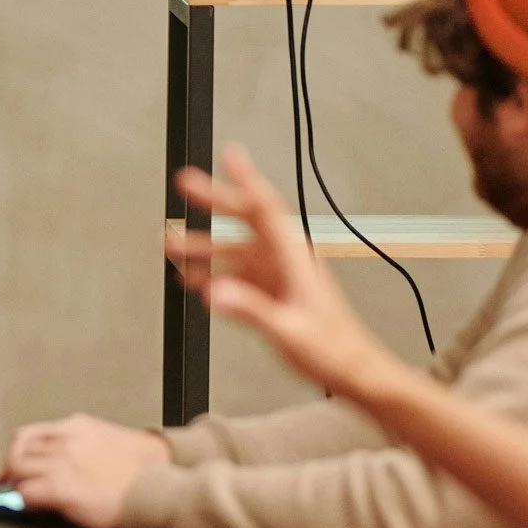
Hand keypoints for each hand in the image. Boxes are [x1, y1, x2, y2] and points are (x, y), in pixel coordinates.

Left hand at [0, 413, 171, 527]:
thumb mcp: (109, 441)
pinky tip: (39, 508)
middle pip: (19, 450)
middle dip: (13, 468)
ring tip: (30, 498)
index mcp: (77, 426)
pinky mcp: (61, 488)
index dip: (16, 451)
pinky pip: (26, 493)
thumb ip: (82, 445)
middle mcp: (65, 441)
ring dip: (20, 485)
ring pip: (18, 470)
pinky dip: (27, 502)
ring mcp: (62, 464)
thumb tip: (64, 461)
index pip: (30, 434)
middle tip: (11, 483)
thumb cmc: (142, 471)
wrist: (156, 488)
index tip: (11, 465)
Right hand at [165, 146, 404, 401]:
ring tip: (172, 245)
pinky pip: (238, 276)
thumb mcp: (289, 330)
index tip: (229, 156)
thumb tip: (215, 292)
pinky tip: (195, 281)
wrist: (355, 371)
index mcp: (294, 259)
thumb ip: (250, 309)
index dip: (246, 179)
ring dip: (205, 246)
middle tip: (185, 185)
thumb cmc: (334, 349)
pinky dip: (215, 275)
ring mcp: (279, 277)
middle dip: (215, 202)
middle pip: (246, 221)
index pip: (265, 208)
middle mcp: (286, 261)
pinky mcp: (274, 294)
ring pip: (236, 251)